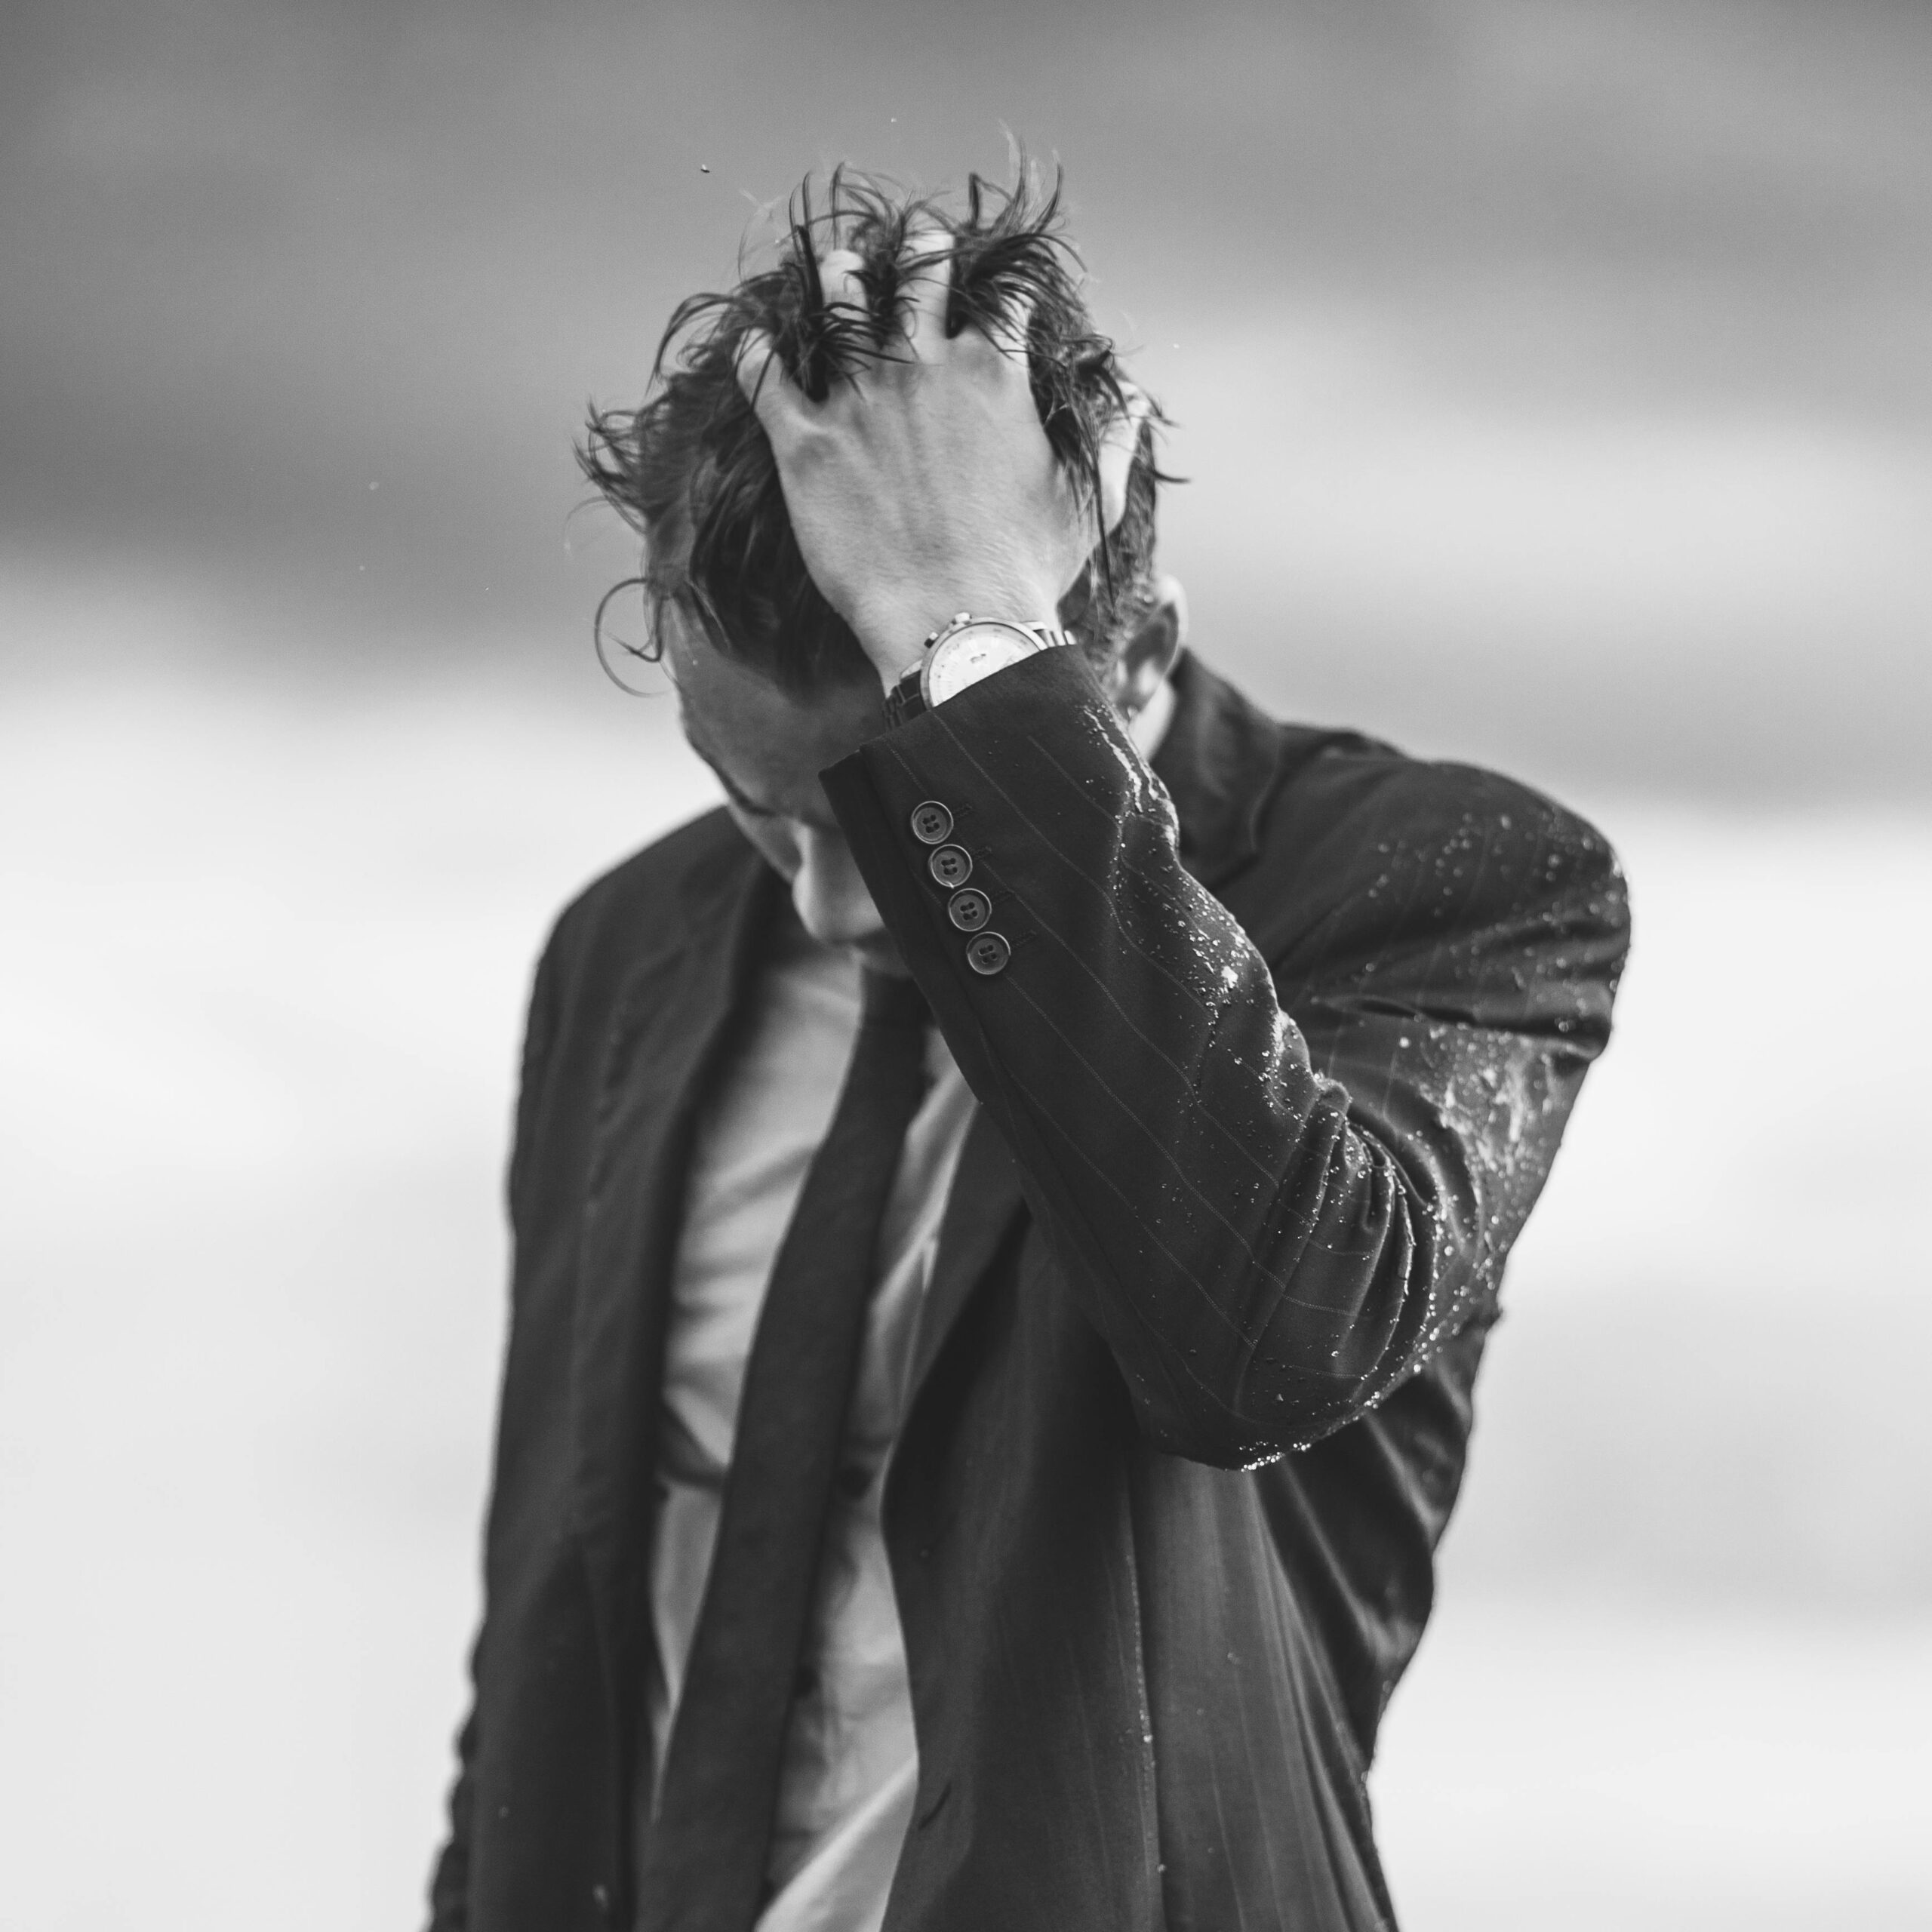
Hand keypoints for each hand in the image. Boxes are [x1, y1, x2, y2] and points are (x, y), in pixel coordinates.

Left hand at [736, 227, 1140, 689]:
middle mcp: (922, 367)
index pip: (1003, 300)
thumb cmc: (1029, 570)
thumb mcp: (1090, 501)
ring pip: (839, 307)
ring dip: (839, 279)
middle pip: (918, 277)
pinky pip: (766, 378)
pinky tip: (753, 340)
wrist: (955, 623)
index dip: (1005, 287)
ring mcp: (858, 400)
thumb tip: (1135, 396)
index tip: (1001, 288)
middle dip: (922, 254)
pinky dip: (757, 353)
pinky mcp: (806, 443)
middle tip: (920, 246)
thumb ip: (1116, 437)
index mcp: (992, 373)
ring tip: (838, 267)